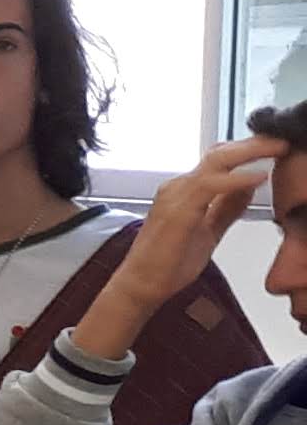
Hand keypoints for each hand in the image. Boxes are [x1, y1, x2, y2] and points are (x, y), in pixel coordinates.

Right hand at [75, 136, 273, 363]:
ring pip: (216, 162)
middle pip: (220, 153)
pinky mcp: (178, 210)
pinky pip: (210, 186)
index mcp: (186, 190)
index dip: (248, 149)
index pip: (219, 159)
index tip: (276, 145)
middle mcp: (179, 186)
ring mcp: (176, 195)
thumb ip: (227, 208)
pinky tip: (259, 176)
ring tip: (278, 148)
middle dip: (254, 144)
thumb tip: (249, 186)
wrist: (142, 285)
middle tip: (283, 138)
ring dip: (250, 153)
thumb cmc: (169, 262)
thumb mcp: (209, 231)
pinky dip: (237, 179)